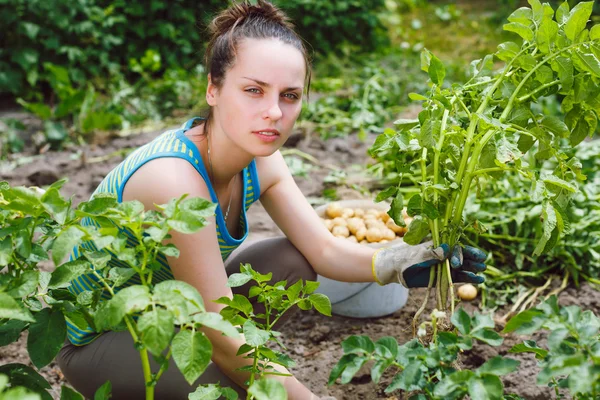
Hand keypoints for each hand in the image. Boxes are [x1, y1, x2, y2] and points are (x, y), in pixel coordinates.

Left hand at [372, 241, 486, 287]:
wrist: (396, 271)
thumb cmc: (404, 260)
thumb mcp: (416, 256)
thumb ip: (430, 254)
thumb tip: (445, 248)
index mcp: (438, 246)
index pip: (454, 248)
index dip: (460, 254)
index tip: (457, 264)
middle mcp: (444, 254)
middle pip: (462, 255)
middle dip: (472, 259)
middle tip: (483, 264)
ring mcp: (444, 265)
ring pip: (462, 267)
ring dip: (472, 270)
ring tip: (482, 274)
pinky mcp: (444, 276)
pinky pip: (458, 277)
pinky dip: (468, 278)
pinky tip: (478, 280)